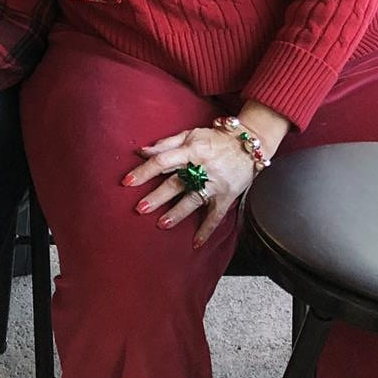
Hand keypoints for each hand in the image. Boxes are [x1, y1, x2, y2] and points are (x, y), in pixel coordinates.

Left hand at [123, 126, 256, 246]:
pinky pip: (216, 215)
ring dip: (177, 213)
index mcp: (191, 150)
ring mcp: (215, 184)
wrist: (250, 145)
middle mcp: (202, 168)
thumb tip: (141, 151)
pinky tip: (196, 243)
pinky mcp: (227, 196)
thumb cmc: (216, 139)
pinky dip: (207, 230)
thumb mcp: (191, 134)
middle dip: (157, 197)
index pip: (162, 161)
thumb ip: (166, 144)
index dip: (144, 171)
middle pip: (176, 183)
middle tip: (140, 208)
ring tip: (161, 224)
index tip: (127, 182)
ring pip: (193, 200)